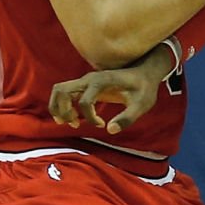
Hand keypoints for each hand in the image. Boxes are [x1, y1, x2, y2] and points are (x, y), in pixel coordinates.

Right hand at [49, 45, 171, 134]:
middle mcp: (89, 78)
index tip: (102, 125)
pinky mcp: (86, 85)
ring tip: (73, 122)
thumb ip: (128, 118)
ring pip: (59, 91)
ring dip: (59, 108)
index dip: (90, 117)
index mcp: (102, 81)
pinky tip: (76, 118)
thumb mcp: (142, 104)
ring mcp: (86, 80)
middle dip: (63, 111)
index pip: (84, 101)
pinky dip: (63, 106)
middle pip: (61, 91)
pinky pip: (65, 93)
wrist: (145, 74)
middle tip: (76, 124)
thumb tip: (110, 130)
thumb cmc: (144, 88)